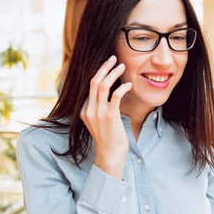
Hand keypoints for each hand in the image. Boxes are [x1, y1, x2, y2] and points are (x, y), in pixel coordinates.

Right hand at [80, 56, 131, 178]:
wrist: (110, 155)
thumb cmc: (109, 139)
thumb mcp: (99, 122)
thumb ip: (100, 108)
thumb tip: (110, 93)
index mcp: (84, 110)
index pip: (89, 86)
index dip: (100, 73)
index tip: (109, 65)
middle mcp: (89, 110)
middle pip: (94, 81)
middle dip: (104, 67)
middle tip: (113, 58)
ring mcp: (98, 113)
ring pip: (103, 85)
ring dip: (113, 73)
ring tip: (122, 66)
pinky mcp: (110, 116)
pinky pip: (115, 96)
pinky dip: (122, 87)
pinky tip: (128, 84)